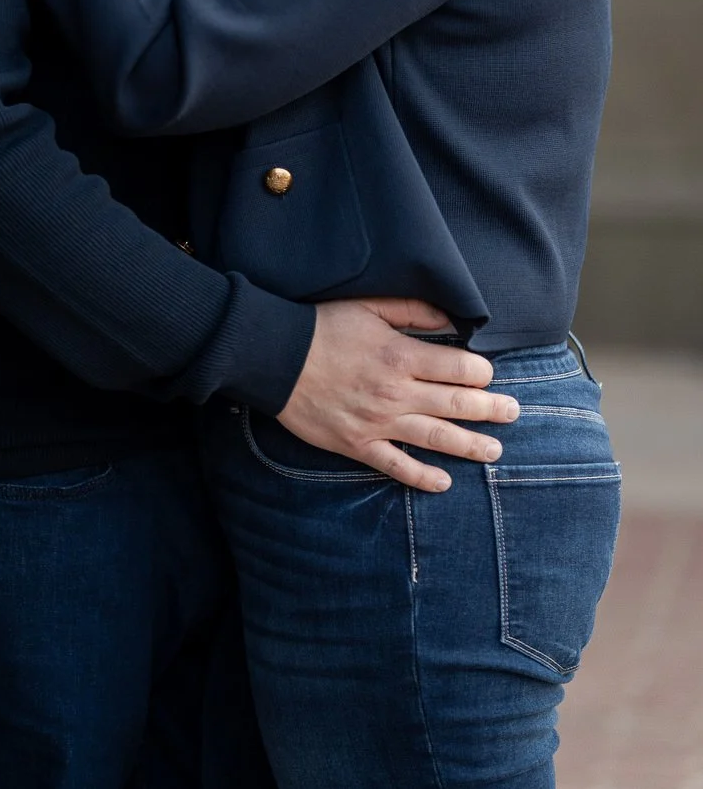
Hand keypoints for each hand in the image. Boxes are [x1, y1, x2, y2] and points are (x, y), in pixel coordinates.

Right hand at [276, 297, 518, 492]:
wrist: (275, 358)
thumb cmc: (322, 327)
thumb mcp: (369, 306)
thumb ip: (412, 311)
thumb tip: (449, 319)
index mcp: (401, 356)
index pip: (459, 368)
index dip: (481, 372)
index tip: (488, 374)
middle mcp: (396, 393)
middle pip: (457, 405)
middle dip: (490, 410)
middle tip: (513, 413)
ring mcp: (379, 423)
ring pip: (436, 439)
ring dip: (470, 445)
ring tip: (494, 451)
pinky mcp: (358, 444)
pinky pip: (397, 466)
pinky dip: (423, 477)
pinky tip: (444, 482)